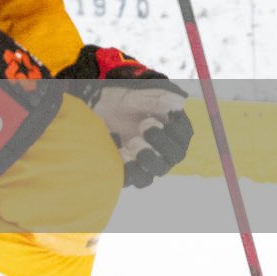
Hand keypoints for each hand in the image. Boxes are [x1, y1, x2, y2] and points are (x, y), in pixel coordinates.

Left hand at [65, 45, 192, 186]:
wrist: (93, 110)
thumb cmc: (119, 101)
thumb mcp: (134, 96)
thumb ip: (155, 100)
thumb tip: (178, 103)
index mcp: (172, 129)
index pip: (183, 136)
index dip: (174, 130)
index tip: (155, 118)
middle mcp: (165, 148)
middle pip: (174, 156)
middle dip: (161, 142)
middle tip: (143, 125)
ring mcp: (148, 160)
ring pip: (157, 170)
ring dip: (147, 158)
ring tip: (132, 143)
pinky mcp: (130, 169)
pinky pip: (136, 178)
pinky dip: (130, 170)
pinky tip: (120, 153)